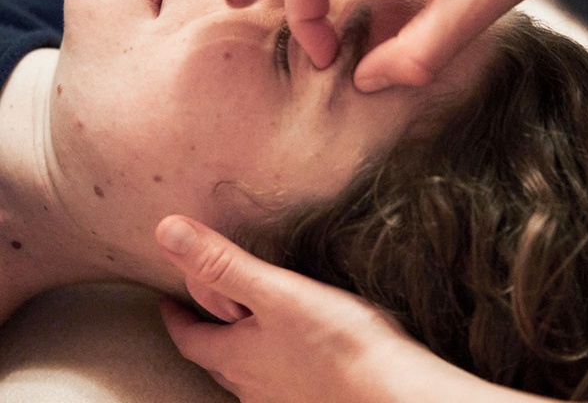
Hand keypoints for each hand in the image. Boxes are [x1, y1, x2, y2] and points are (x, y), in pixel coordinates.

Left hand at [155, 215, 433, 402]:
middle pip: (216, 359)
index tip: (166, 302)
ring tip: (246, 330)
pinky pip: (279, 381)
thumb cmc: (334, 341)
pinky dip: (273, 363)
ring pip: (246, 374)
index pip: (190, 339)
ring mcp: (281, 398)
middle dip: (205, 334)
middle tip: (203, 312)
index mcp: (237, 356)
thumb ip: (222, 263)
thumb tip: (167, 232)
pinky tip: (293, 354)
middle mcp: (253, 385)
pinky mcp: (310, 400)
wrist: (391, 392)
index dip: (174, 319)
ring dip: (239, 350)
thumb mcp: (273, 292)